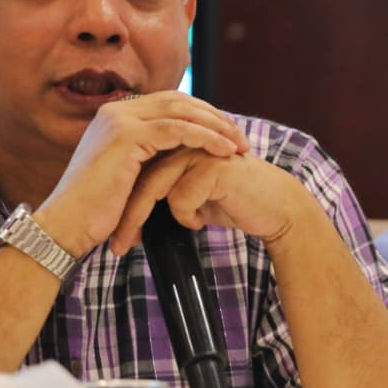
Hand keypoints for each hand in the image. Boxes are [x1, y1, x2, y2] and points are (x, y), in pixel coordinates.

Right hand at [35, 92, 250, 255]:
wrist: (66, 227)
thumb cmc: (96, 212)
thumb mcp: (128, 177)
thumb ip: (150, 161)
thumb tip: (182, 161)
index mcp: (116, 117)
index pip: (170, 104)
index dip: (202, 116)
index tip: (227, 136)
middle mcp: (116, 111)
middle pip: (180, 101)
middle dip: (214, 117)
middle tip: (240, 137)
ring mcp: (119, 120)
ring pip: (182, 111)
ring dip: (216, 126)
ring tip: (240, 145)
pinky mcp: (126, 136)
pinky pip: (177, 129)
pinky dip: (205, 138)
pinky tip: (224, 151)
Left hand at [108, 148, 308, 254]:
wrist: (276, 208)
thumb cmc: (235, 202)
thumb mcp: (194, 197)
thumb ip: (167, 191)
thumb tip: (129, 208)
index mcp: (178, 144)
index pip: (139, 169)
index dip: (123, 201)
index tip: (110, 234)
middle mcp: (186, 142)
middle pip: (142, 176)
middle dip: (125, 213)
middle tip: (115, 245)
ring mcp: (200, 150)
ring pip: (155, 186)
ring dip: (140, 217)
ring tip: (131, 242)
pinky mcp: (213, 165)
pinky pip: (181, 197)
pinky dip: (187, 216)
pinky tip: (201, 222)